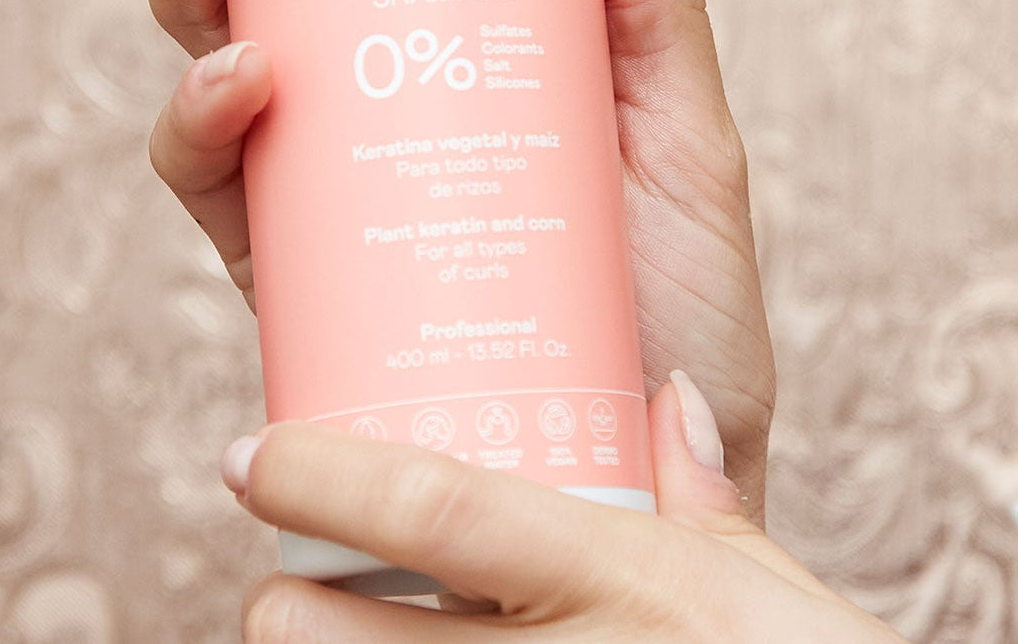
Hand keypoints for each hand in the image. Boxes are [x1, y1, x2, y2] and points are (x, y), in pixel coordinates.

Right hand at [90, 0, 775, 516]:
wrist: (660, 477)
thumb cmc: (670, 304)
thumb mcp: (681, 128)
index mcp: (433, 18)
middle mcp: (356, 77)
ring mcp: (316, 165)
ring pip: (201, 28)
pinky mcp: (293, 264)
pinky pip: (217, 178)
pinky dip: (211, 118)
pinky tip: (248, 75)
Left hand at [220, 371, 903, 642]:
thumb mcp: (766, 584)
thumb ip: (702, 492)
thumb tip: (671, 397)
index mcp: (616, 574)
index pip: (439, 510)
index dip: (328, 479)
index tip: (251, 455)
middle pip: (360, 642)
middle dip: (290, 615)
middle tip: (276, 586)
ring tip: (322, 631)